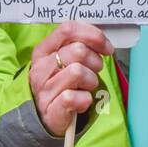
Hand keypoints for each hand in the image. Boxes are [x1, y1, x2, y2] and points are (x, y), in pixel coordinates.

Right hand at [29, 21, 111, 135]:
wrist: (47, 116)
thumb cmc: (61, 84)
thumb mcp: (64, 61)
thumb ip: (78, 45)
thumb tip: (101, 40)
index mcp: (43, 50)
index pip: (68, 29)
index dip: (93, 35)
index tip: (106, 48)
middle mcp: (41, 67)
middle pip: (78, 50)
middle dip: (95, 62)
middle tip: (93, 71)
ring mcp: (44, 89)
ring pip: (78, 72)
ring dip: (91, 81)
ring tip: (86, 87)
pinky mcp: (51, 109)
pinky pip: (75, 97)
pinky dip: (85, 99)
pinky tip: (81, 101)